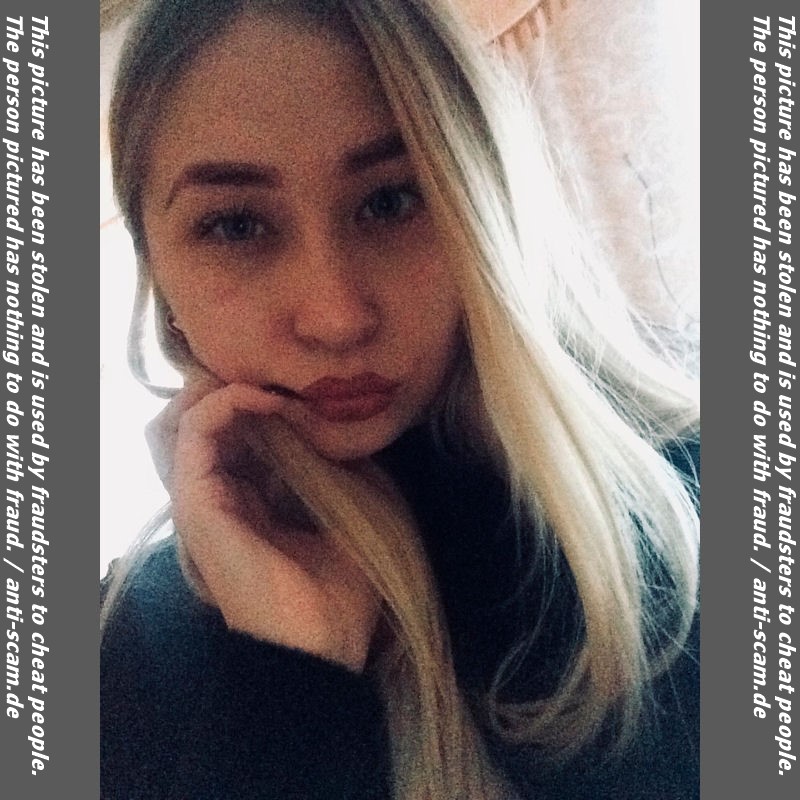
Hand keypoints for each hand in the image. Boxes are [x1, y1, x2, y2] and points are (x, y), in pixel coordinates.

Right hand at [145, 370, 380, 671]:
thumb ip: (334, 464)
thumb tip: (335, 420)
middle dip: (235, 387)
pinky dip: (225, 403)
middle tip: (279, 376)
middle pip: (202, 421)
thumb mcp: (350, 509)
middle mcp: (218, 497)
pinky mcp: (195, 503)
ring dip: (226, 388)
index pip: (235, 434)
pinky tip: (267, 399)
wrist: (325, 643)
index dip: (262, 400)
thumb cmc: (342, 587)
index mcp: (249, 502)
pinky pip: (194, 433)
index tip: (303, 387)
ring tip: (271, 383)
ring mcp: (202, 499)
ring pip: (185, 419)